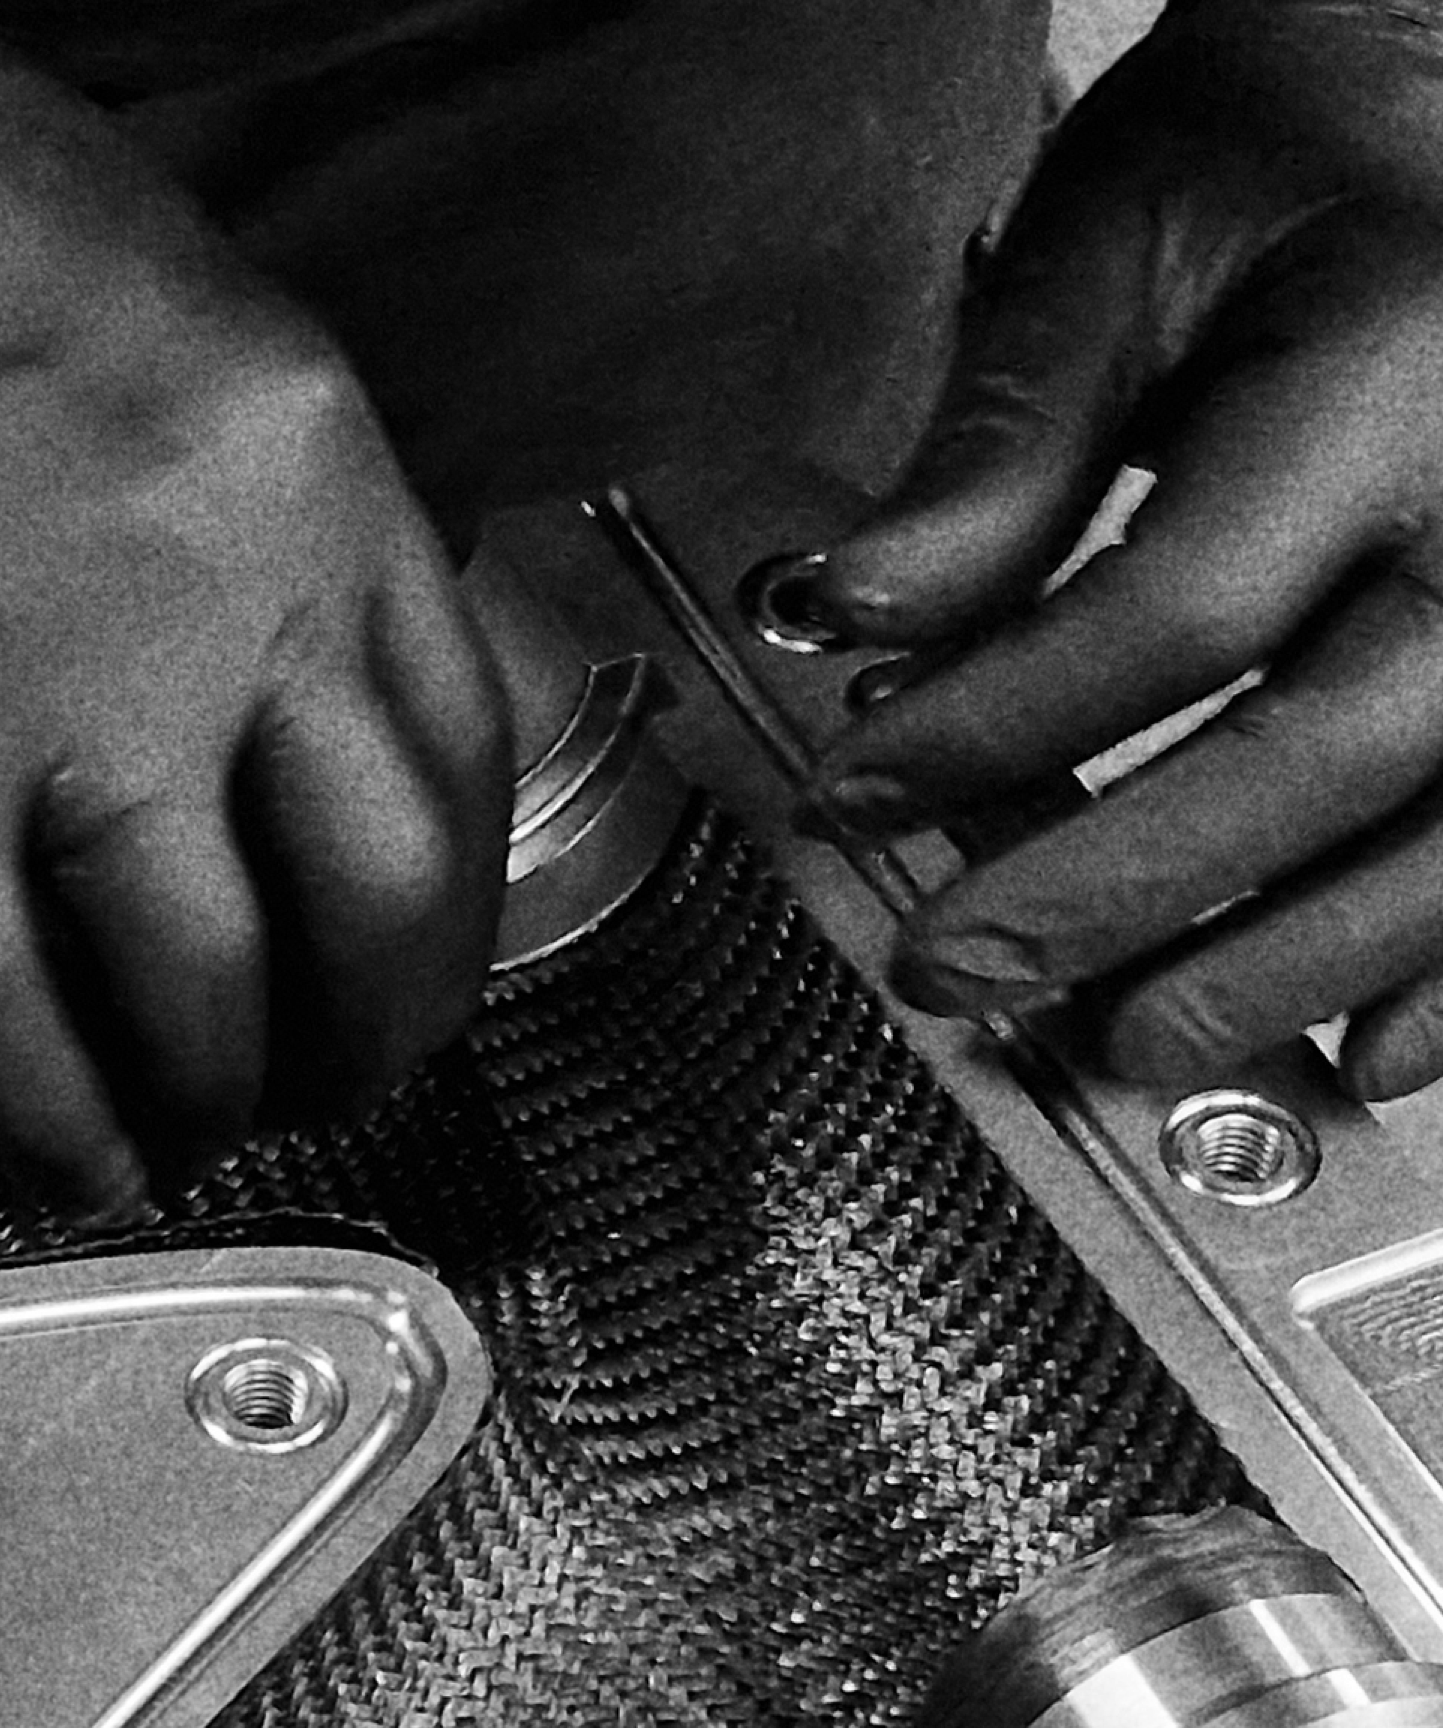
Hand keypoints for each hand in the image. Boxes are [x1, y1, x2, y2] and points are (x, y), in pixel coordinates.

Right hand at [0, 0, 511, 1212]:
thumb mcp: (177, 320)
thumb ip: (269, 522)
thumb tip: (296, 694)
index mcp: (315, 469)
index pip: (461, 752)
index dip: (457, 905)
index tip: (419, 965)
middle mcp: (229, 600)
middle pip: (379, 904)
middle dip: (376, 1035)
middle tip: (338, 1083)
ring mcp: (60, 705)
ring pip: (208, 992)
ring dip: (219, 1096)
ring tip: (201, 1126)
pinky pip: (13, 1021)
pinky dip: (63, 1127)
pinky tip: (78, 1164)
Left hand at [793, 0, 1442, 1098]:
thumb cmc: (1291, 157)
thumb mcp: (1115, 242)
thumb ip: (1000, 447)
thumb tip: (861, 615)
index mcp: (1387, 363)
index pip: (1175, 608)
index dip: (998, 730)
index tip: (856, 792)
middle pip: (1322, 755)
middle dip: (1124, 894)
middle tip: (967, 976)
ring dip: (1280, 970)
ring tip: (1127, 1041)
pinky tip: (1354, 1054)